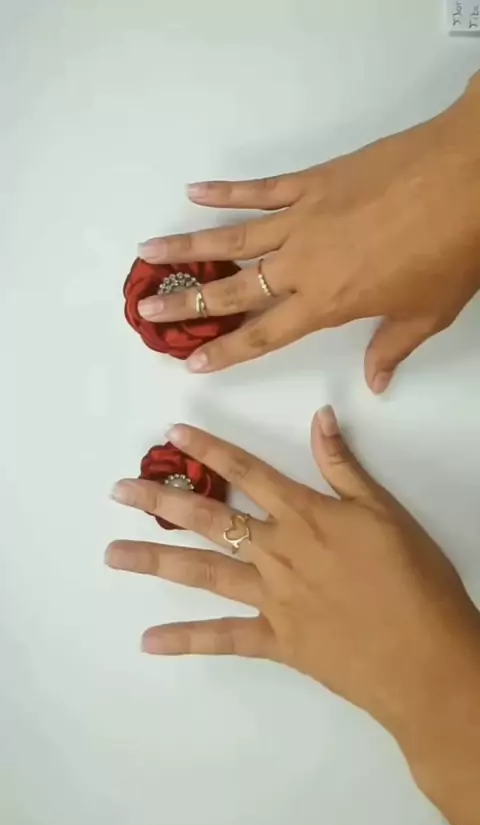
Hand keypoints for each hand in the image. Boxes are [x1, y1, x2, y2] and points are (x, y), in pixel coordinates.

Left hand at [107, 409, 479, 824]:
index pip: (248, 473)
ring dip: (156, 560)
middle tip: (118, 491)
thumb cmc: (414, 578)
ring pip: (203, 573)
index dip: (209, 450)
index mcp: (306, 516)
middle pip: (210, 520)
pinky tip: (149, 642)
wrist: (426, 654)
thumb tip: (321, 418)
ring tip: (113, 555)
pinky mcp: (277, 640)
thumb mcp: (385, 512)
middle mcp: (278, 552)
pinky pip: (225, 639)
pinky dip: (187, 641)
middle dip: (162, 501)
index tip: (172, 433)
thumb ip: (345, 467)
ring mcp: (272, 598)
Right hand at [137, 73, 479, 391]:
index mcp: (328, 302)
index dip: (225, 351)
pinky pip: (260, 190)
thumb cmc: (451, 250)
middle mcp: (303, 264)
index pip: (264, 335)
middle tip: (149, 312)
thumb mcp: (425, 313)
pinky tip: (194, 192)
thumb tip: (376, 381)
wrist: (467, 178)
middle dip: (186, 304)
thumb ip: (390, 347)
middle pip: (232, 290)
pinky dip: (226, 192)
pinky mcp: (312, 182)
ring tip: (148, 253)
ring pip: (231, 238)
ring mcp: (303, 218)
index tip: (190, 360)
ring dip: (187, 248)